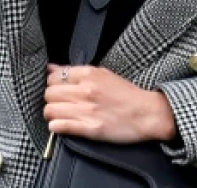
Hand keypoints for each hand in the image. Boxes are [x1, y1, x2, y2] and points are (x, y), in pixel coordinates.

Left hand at [44, 65, 176, 142]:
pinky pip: (59, 126)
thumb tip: (51, 68)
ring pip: (50, 110)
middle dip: (51, 99)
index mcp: (89, 74)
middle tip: (60, 104)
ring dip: (52, 114)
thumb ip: (76, 72)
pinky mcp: (90, 128)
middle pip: (49, 94)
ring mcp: (87, 110)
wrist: (147, 113)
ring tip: (62, 115)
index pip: (53, 77)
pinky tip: (63, 125)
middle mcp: (86, 90)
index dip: (53, 84)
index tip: (58, 90)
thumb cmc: (127, 95)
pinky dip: (56, 127)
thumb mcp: (103, 74)